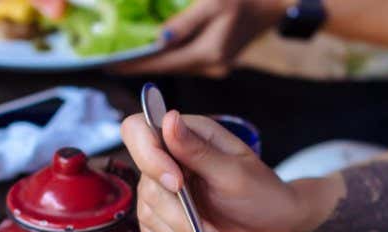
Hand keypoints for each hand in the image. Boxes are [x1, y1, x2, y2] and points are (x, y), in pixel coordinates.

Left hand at [113, 0, 286, 76]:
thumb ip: (184, 23)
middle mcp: (211, 66)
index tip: (109, 66)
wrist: (278, 3)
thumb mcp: (213, 3)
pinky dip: (171, 58)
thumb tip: (157, 39)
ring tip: (128, 59)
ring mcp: (216, 66)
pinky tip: (158, 53)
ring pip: (177, 66)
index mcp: (208, 54)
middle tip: (112, 63)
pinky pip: (188, 61)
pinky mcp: (219, 60)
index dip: (134, 65)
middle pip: (167, 68)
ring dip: (155, 63)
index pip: (162, 63)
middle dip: (140, 66)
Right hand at [121, 110, 302, 231]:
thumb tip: (168, 118)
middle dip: (183, 220)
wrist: (271, 226)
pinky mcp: (163, 222)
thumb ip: (199, 150)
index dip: (149, 156)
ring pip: (151, 218)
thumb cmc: (260, 191)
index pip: (139, 131)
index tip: (176, 183)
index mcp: (183, 134)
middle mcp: (166, 160)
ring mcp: (161, 192)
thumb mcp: (234, 172)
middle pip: (149, 188)